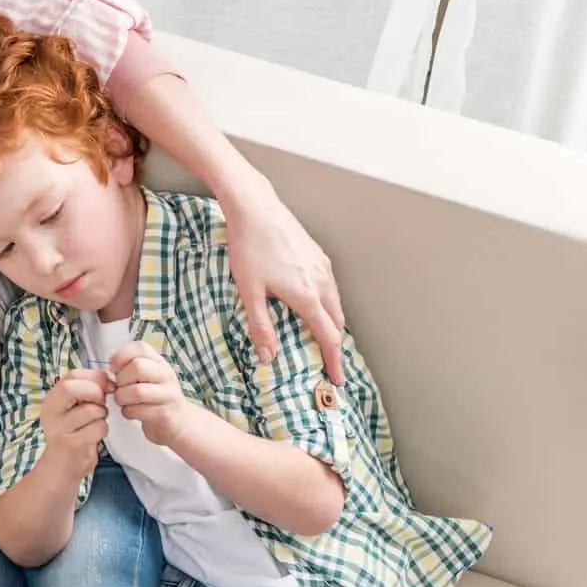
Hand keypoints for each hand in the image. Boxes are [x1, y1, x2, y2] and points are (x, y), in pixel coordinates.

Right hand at [39, 368, 109, 479]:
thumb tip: (107, 379)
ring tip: (96, 421)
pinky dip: (102, 430)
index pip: (72, 375)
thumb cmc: (73, 433)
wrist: (62, 465)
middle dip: (95, 392)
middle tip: (101, 402)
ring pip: (92, 410)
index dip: (94, 377)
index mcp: (51, 398)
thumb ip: (87, 390)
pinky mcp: (72, 444)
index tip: (105, 384)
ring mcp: (59, 428)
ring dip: (102, 415)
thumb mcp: (73, 407)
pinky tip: (94, 435)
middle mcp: (51, 412)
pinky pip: (98, 428)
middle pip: (71, 388)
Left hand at [110, 342, 196, 449]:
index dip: (121, 356)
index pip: (140, 347)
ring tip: (124, 401)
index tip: (114, 368)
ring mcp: (167, 394)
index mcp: (159, 362)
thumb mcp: (145, 376)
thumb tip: (111, 365)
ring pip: (136, 391)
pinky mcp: (164, 414)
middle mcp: (166, 375)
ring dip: (122, 397)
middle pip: (138, 367)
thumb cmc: (154, 397)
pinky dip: (127, 412)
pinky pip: (137, 410)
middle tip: (120, 387)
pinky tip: (132, 412)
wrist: (178, 421)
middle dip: (121, 379)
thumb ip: (129, 367)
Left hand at [224, 187, 345, 383]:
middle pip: (337, 321)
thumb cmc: (249, 248)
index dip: (333, 360)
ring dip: (333, 323)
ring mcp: (322, 266)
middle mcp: (321, 281)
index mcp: (307, 296)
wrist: (255, 208)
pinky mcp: (317, 254)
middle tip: (330, 362)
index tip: (336, 379)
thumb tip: (268, 357)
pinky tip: (314, 304)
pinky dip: (329, 303)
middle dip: (336, 344)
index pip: (328, 336)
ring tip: (324, 337)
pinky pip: (330, 286)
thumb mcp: (249, 291)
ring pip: (335, 302)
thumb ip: (260, 326)